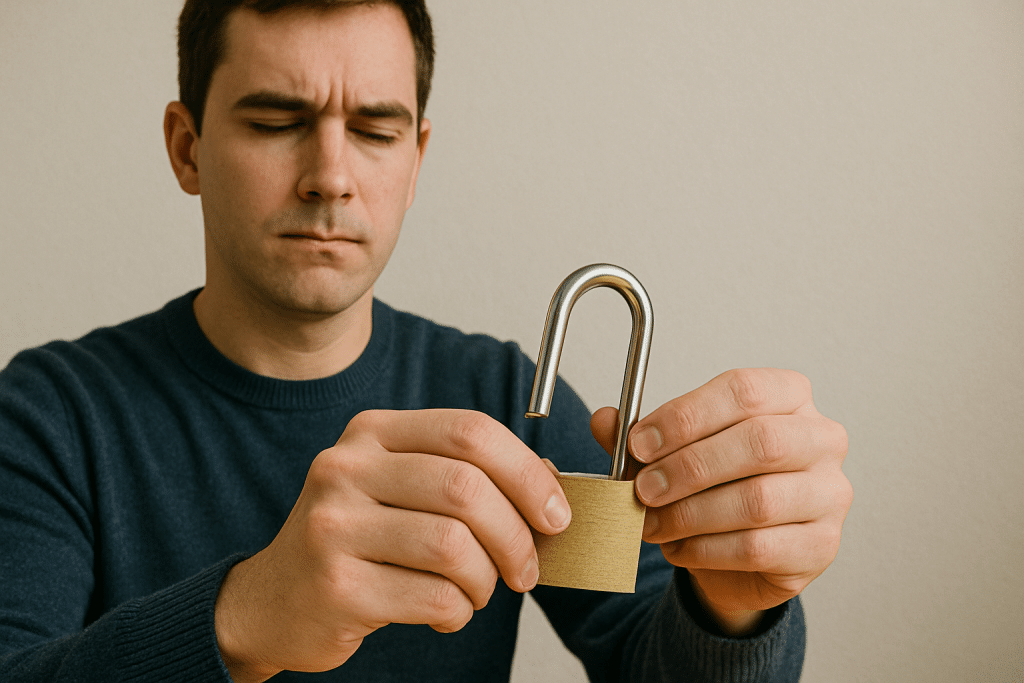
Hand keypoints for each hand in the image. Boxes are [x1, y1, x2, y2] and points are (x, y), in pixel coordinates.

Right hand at [214, 409, 570, 681]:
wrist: (273, 599)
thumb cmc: (356, 540)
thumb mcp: (399, 487)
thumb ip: (465, 475)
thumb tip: (550, 484)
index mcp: (372, 432)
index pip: (470, 431)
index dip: (527, 472)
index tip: (554, 513)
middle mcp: (346, 468)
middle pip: (467, 487)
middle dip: (516, 535)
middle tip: (526, 568)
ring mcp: (334, 526)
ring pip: (454, 546)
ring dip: (486, 580)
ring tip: (477, 590)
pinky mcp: (337, 586)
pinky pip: (433, 597)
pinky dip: (458, 611)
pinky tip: (445, 610)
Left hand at [591, 368, 851, 636]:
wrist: (740, 553)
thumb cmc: (714, 485)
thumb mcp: (672, 452)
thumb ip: (642, 437)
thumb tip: (605, 420)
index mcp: (789, 396)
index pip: (744, 390)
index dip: (686, 416)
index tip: (639, 442)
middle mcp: (821, 439)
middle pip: (760, 442)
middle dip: (689, 467)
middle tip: (643, 489)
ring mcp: (829, 494)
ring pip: (758, 500)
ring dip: (691, 514)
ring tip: (652, 523)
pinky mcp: (821, 546)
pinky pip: (759, 548)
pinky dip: (706, 549)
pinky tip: (679, 547)